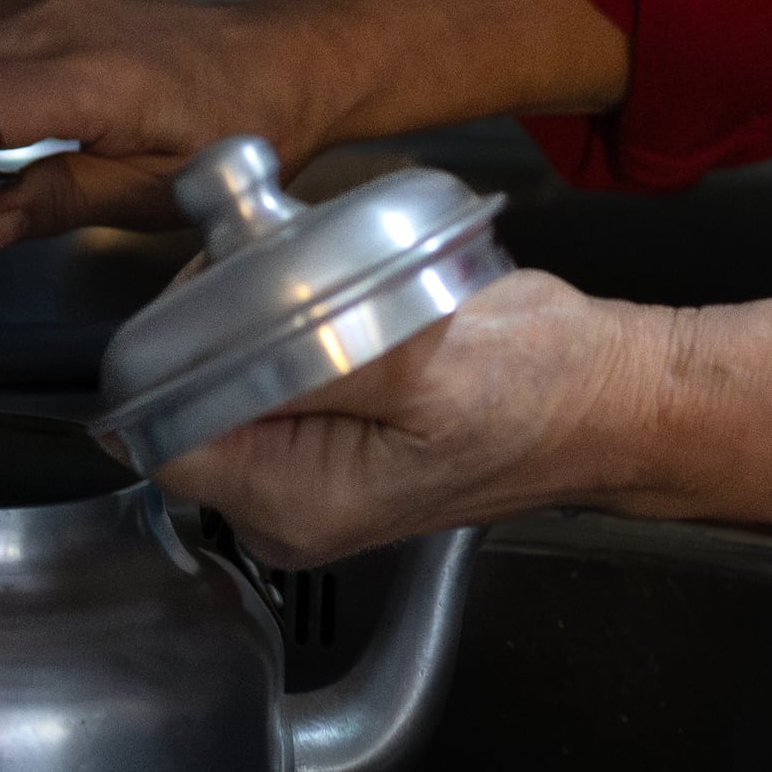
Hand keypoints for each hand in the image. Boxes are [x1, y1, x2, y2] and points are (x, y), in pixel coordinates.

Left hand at [151, 268, 648, 563]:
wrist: (612, 400)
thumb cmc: (541, 387)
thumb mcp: (424, 363)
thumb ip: (305, 364)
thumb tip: (205, 353)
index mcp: (290, 503)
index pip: (159, 430)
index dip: (172, 346)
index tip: (225, 282)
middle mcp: (283, 506)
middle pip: (185, 402)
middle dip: (218, 322)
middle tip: (290, 266)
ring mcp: (305, 478)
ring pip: (227, 382)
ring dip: (259, 320)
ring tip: (331, 283)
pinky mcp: (332, 445)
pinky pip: (273, 379)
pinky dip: (295, 331)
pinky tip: (349, 307)